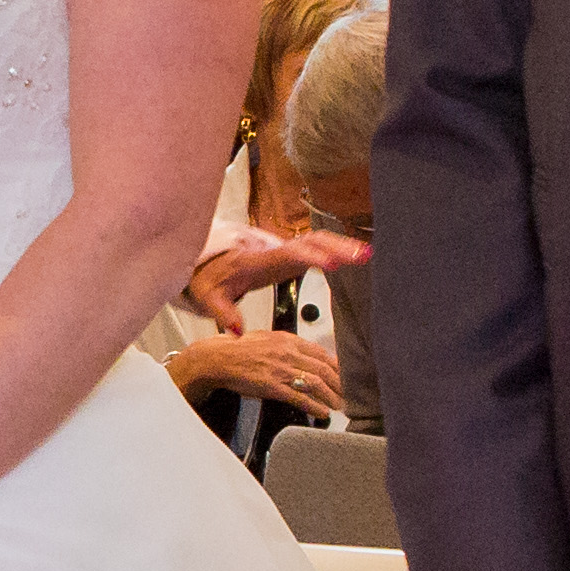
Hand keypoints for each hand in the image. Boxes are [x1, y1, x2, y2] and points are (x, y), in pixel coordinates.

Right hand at [167, 329, 347, 426]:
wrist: (219, 359)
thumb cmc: (239, 350)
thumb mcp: (268, 338)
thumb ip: (288, 345)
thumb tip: (304, 354)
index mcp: (288, 340)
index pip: (322, 353)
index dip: (337, 366)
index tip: (344, 375)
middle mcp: (288, 353)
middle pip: (324, 369)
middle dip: (339, 384)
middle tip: (346, 393)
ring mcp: (281, 370)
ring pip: (316, 383)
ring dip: (331, 396)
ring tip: (338, 405)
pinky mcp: (273, 386)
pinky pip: (300, 397)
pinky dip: (315, 406)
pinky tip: (322, 412)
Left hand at [189, 226, 370, 315]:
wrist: (204, 261)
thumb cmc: (208, 278)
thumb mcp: (208, 298)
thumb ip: (223, 313)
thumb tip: (237, 330)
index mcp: (257, 261)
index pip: (288, 256)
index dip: (312, 258)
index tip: (332, 264)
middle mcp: (272, 251)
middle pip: (310, 242)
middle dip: (337, 247)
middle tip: (361, 255)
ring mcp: (281, 249)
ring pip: (315, 240)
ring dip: (340, 244)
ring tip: (366, 253)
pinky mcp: (287, 252)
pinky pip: (314, 245)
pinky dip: (335, 246)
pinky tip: (353, 252)